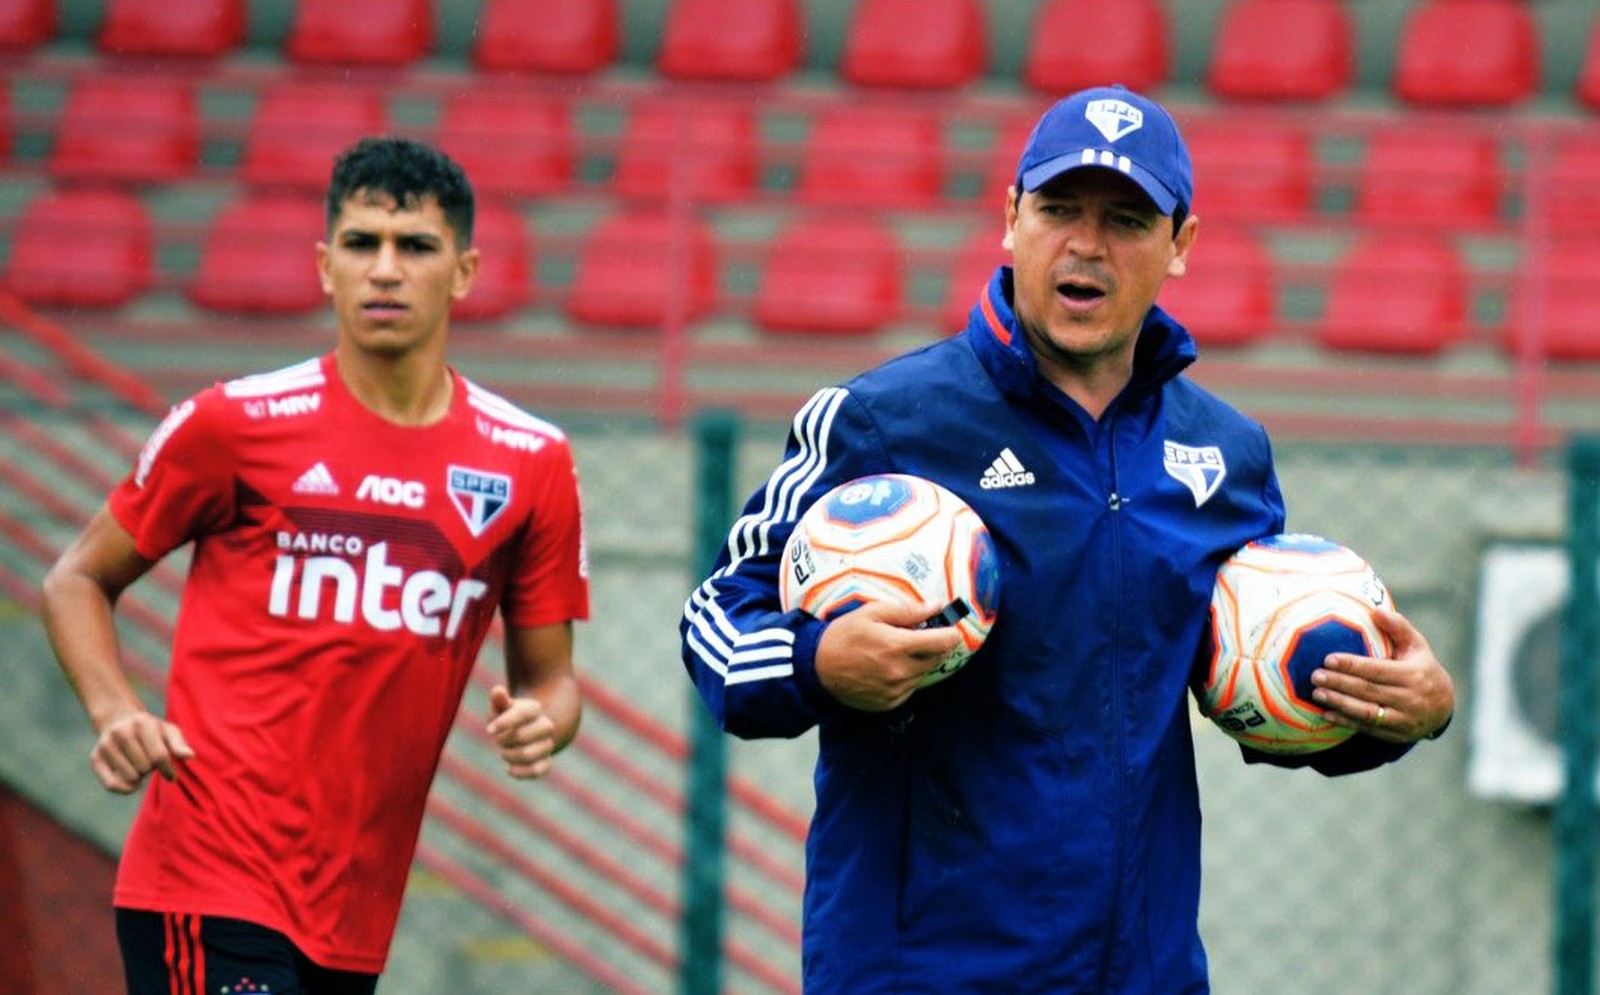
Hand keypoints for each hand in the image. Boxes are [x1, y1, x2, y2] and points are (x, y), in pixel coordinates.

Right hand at [91, 709, 193, 793]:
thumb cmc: (152, 730)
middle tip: (149, 760)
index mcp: (142, 723)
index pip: (159, 756)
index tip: (172, 776)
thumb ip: (179, 744)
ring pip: (130, 778)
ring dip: (139, 777)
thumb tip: (190, 756)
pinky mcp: (95, 758)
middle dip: (151, 769)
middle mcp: (121, 732)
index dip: (168, 770)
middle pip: (144, 768)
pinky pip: (111, 785)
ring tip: (139, 764)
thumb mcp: (169, 731)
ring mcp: (106, 745)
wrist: (119, 721)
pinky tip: (131, 782)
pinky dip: (125, 788)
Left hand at [487, 685, 556, 778]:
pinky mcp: (546, 762)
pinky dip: (522, 772)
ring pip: (529, 754)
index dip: (504, 723)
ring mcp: (547, 744)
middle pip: (523, 735)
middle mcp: (545, 726)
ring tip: (504, 753)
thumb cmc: (507, 717)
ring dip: (510, 756)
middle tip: (498, 740)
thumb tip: (497, 691)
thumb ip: (499, 700)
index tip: (489, 731)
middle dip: (505, 740)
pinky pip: (539, 770)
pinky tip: (509, 769)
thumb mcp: (501, 706)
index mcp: (534, 709)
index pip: (522, 714)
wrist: (523, 731)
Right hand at [815, 600, 963, 711]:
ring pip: (924, 674)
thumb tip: (936, 606)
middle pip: (936, 658)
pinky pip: (910, 688)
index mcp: (898, 646)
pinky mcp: (889, 703)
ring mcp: (895, 691)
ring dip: (920, 662)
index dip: (950, 633)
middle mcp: (900, 672)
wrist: (817, 667)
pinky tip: (889, 667)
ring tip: (898, 651)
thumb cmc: (843, 635)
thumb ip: (907, 611)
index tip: (949, 628)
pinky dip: (907, 677)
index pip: (943, 642)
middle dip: (934, 646)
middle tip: (920, 636)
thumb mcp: (872, 613)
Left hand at [1311, 608, 1454, 743]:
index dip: (1352, 665)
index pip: (1378, 670)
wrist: (1444, 706)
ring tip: (1317, 694)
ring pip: (1367, 713)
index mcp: (1414, 675)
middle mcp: (1410, 699)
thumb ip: (1398, 627)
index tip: (1328, 659)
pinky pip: (1368, 729)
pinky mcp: (1397, 735)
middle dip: (1339, 683)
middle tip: (1315, 676)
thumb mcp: (1417, 645)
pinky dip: (1346, 722)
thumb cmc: (1423, 668)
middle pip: (1368, 691)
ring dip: (1339, 704)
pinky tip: (1327, 714)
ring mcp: (1404, 720)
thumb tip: (1376, 610)